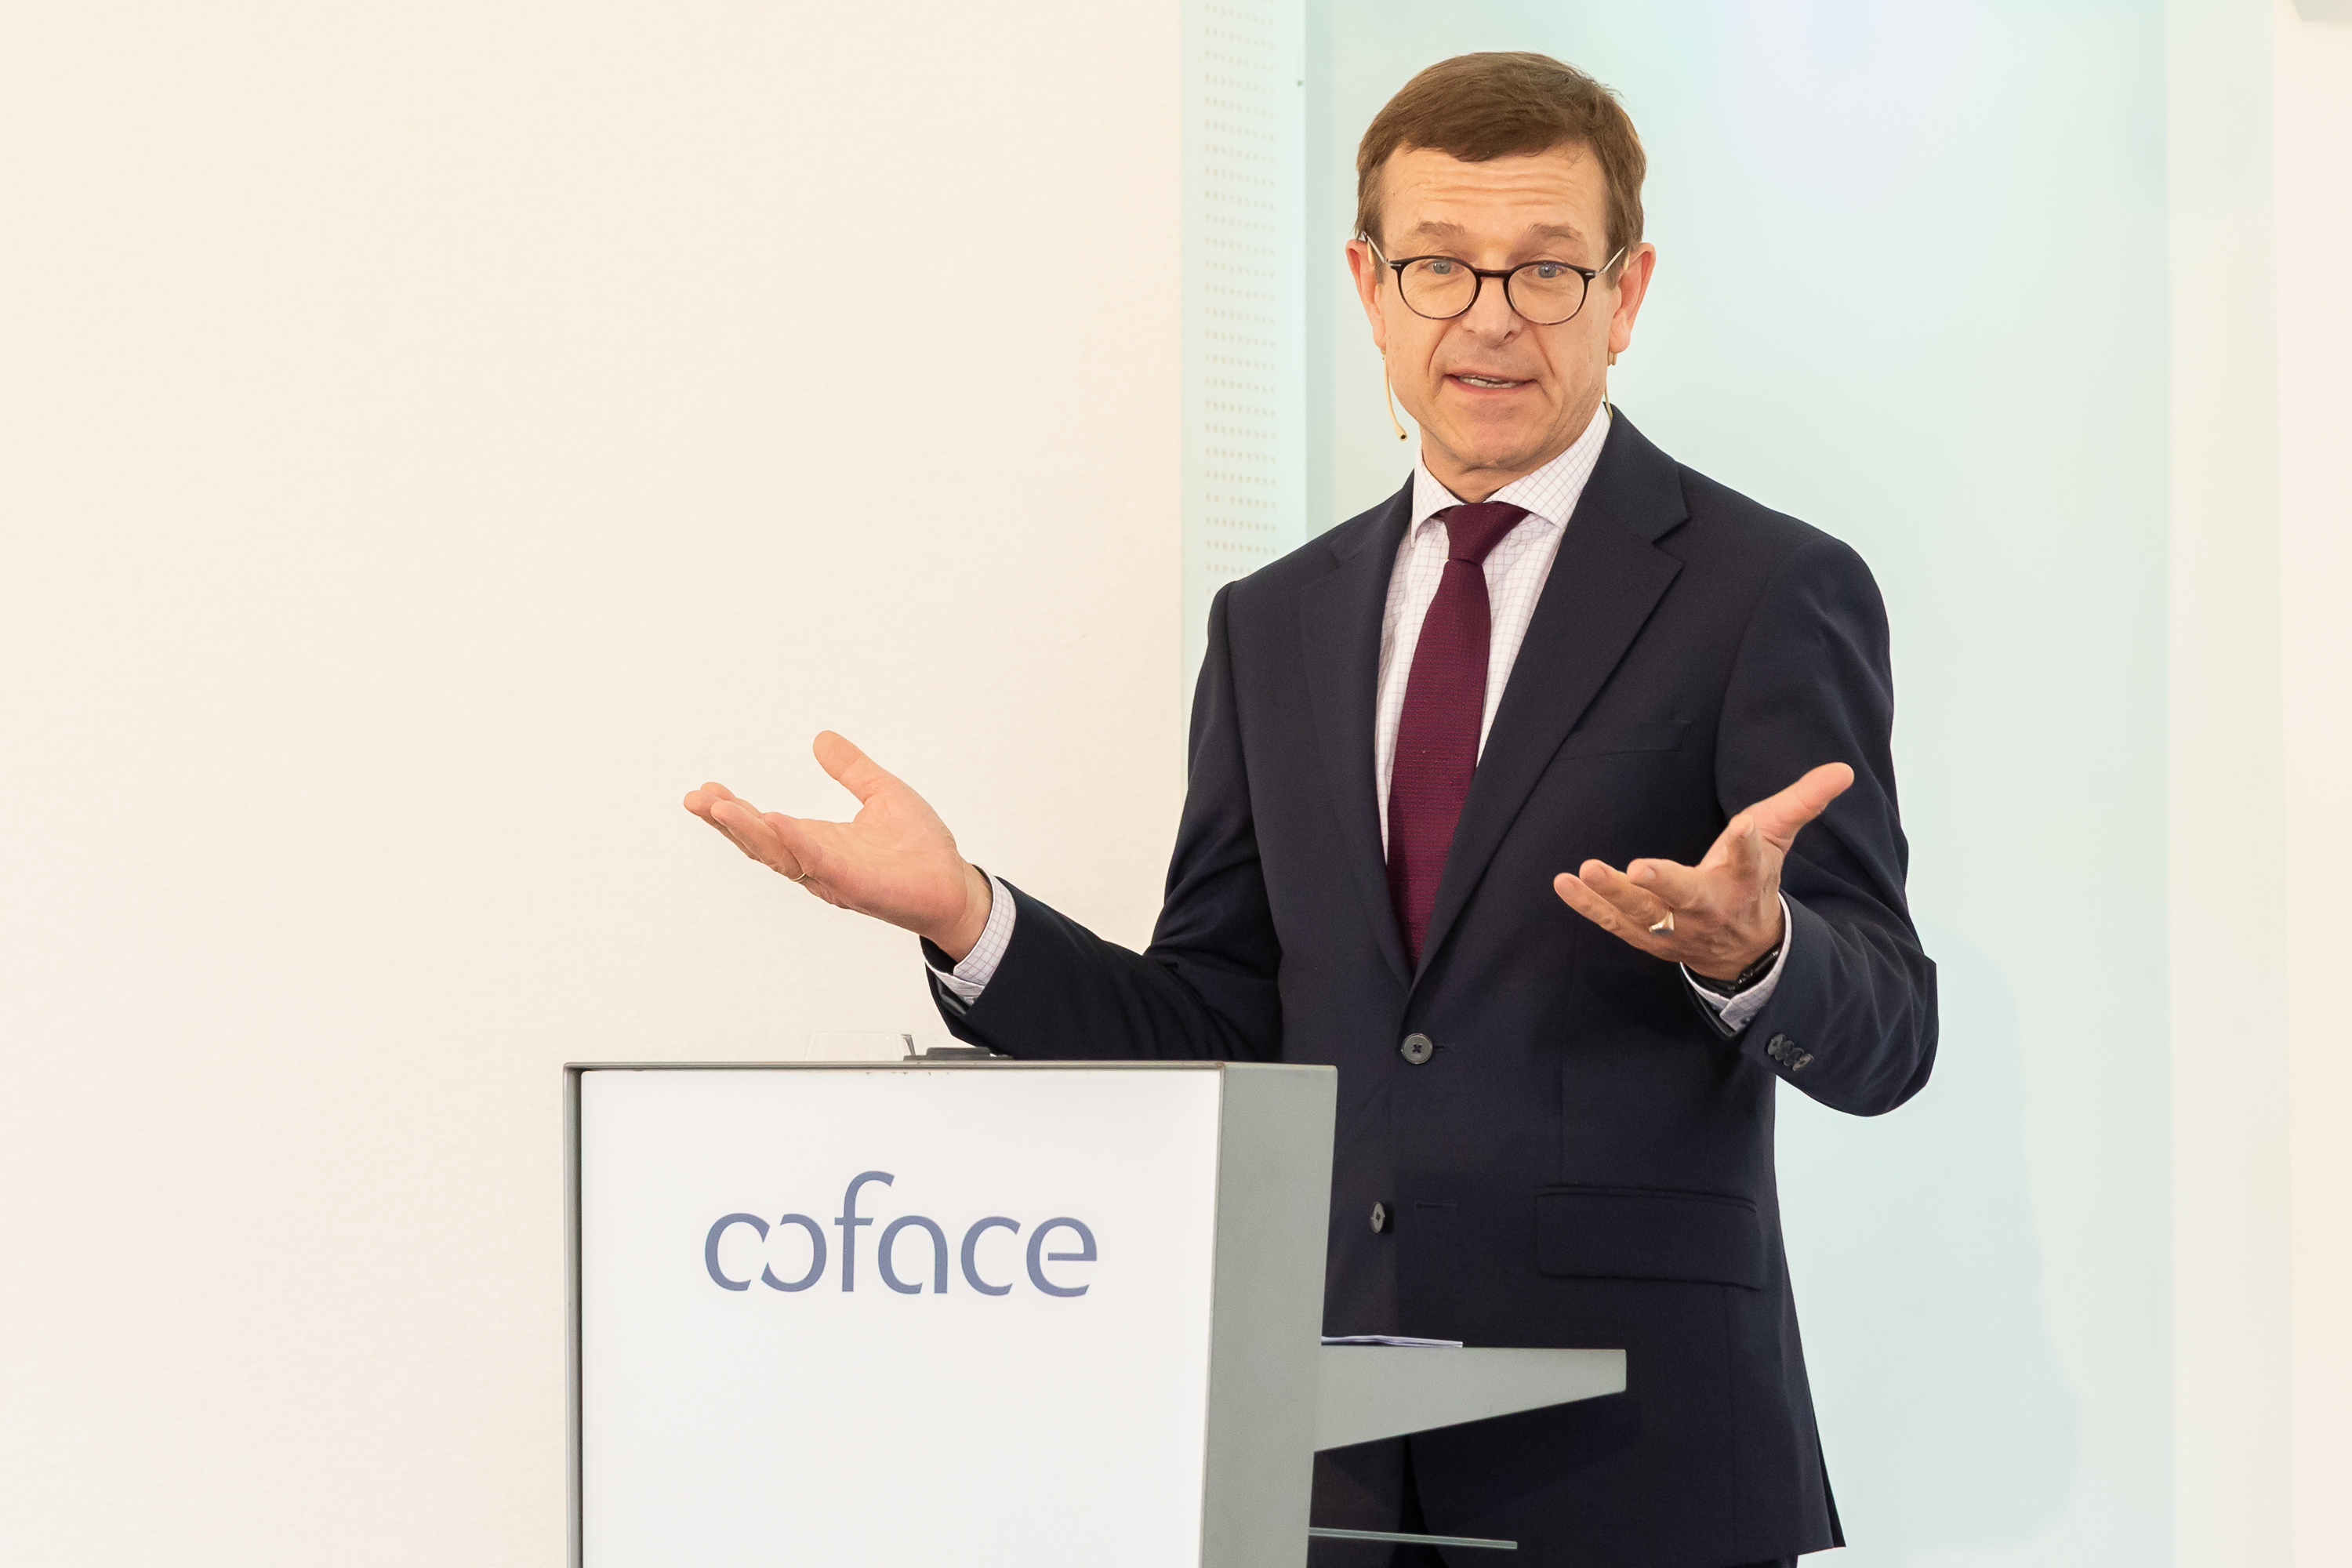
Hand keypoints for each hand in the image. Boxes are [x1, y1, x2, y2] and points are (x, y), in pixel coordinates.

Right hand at [683, 732, 993, 960]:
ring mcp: (833, 876)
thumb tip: (820, 738)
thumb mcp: (881, 793)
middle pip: (761, 843)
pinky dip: (796, 843)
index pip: (766, 825)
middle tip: (695, 799)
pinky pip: (820, 864)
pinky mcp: (856, 885)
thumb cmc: (920, 847)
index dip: (734, 810)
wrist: (955, 884)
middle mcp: (817, 862)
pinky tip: (776, 821)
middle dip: (727, 821)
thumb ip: (850, 769)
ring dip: (748, 831)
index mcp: (818, 841)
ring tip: (718, 806)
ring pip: (780, 855)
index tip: (705, 789)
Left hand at [1552, 762, 1852, 980]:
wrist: (1744, 952)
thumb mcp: (1777, 839)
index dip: (1746, 846)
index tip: (1742, 830)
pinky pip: (1614, 923)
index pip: (1751, 861)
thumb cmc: (1753, 881)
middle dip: (1665, 884)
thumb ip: (1804, 802)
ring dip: (1612, 895)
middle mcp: (1710, 908)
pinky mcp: (1648, 938)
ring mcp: (1677, 928)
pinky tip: (1563, 882)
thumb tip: (1844, 768)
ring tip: (1583, 870)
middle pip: (1688, 898)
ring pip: (1644, 915)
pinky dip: (1588, 906)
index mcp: (1745, 880)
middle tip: (1640, 869)